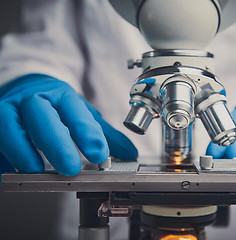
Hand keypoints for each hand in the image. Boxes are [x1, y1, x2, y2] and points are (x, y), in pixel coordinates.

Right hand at [0, 74, 136, 175]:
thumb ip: (102, 133)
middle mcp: (33, 101)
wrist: (24, 88)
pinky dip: (4, 158)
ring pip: (9, 128)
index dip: (87, 133)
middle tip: (71, 168)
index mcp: (61, 96)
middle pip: (42, 118)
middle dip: (56, 144)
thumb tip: (129, 153)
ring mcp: (8, 111)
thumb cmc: (54, 105)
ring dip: (23, 152)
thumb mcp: (80, 113)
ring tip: (36, 171)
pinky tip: (11, 171)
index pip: (76, 112)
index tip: (100, 154)